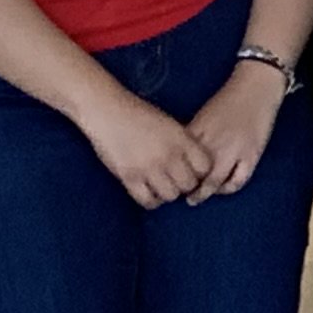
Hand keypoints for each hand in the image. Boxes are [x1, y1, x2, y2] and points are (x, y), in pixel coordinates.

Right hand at [85, 93, 212, 209]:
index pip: (205, 167)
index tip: (193, 172)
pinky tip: (149, 192)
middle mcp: (168, 154)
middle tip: (176, 181)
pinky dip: (151, 200)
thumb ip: (183, 143)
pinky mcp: (129, 177)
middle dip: (185, 185)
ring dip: (168, 193)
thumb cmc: (138, 114)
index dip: (201, 172)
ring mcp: (149, 167)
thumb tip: (195, 163)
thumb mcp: (169, 124)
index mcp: (181, 139)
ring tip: (161, 186)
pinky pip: (148, 201)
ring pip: (170, 195)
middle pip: (189, 184)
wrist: (107, 111)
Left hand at [178, 64, 289, 198]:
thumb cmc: (227, 100)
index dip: (172, 175)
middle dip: (186, 189)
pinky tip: (223, 188)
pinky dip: (229, 188)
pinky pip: (238, 181)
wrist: (256, 89)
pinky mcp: (252, 155)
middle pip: (195, 175)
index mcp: (198, 132)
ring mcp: (234, 151)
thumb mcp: (203, 116)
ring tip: (197, 198)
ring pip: (215, 182)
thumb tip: (178, 156)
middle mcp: (214, 143)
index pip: (179, 161)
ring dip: (204, 193)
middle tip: (180, 195)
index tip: (168, 181)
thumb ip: (192, 136)